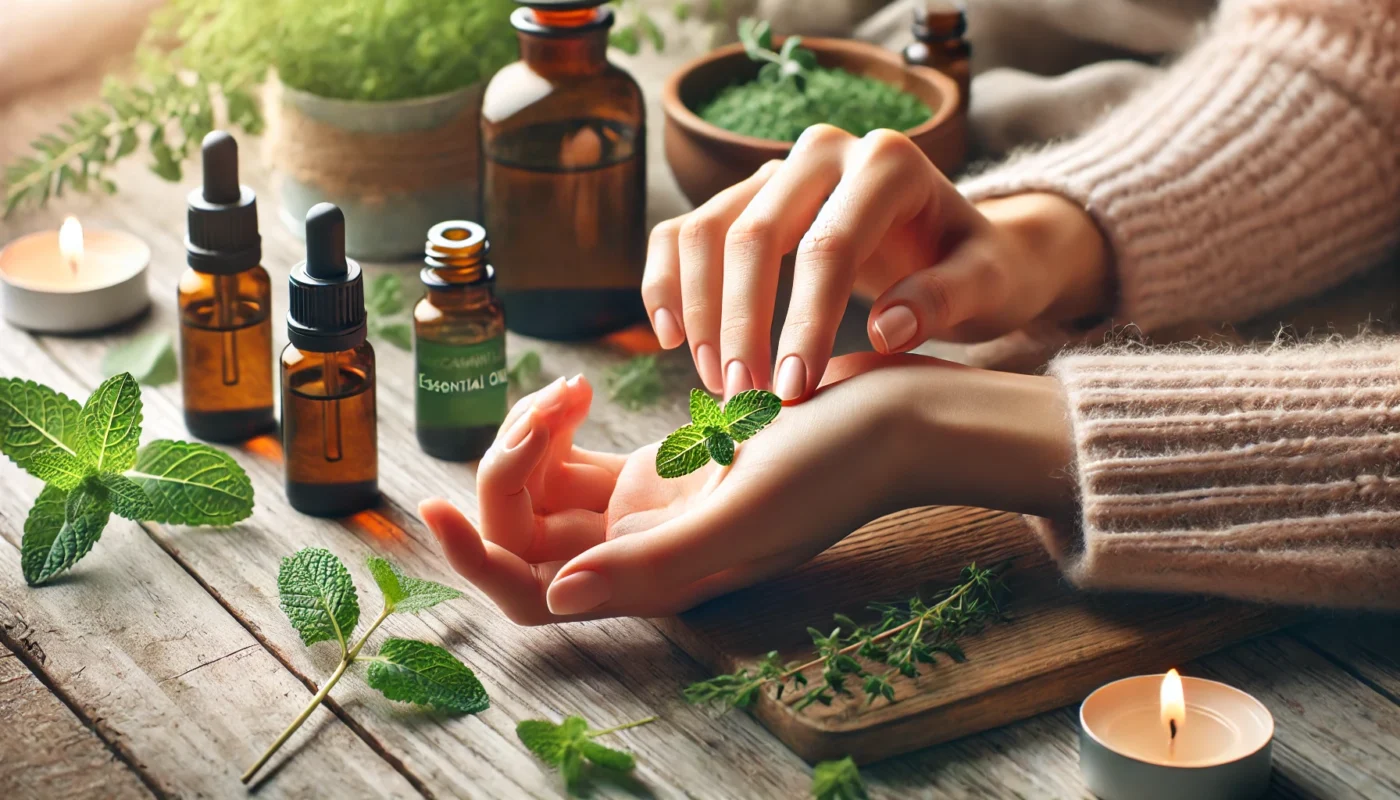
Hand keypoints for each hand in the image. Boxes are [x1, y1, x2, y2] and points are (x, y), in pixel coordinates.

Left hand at [420, 357, 1074, 623]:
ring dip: (534, 444)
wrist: (901, 417)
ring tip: (571, 391)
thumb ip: (654, 564)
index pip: (537, 593)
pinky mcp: (665, 470)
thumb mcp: (750, 512)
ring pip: (548, 498)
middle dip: (514, 468)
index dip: (477, 562)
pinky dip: (562, 429)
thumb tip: (554, 598)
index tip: (438, 505)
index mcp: (662, 576)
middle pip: (529, 537)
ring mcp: (653, 512)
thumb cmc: (842, 460)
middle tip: (559, 403)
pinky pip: (580, 464)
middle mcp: (646, 552)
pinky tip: (582, 393)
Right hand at [641, 124, 1111, 401]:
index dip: (804, 323)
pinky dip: (666, 283)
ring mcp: (777, 173)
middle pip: (753, 234)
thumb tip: (885, 328)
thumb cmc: (976, 267)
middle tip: (743, 398)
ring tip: (719, 384)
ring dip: (700, 312)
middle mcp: (823, 153)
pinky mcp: (745, 200)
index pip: (827, 245)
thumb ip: (946, 300)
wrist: (956, 244)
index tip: (793, 392)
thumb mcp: (988, 284)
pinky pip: (682, 232)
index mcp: (888, 162)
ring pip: (705, 231)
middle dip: (741, 324)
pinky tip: (672, 339)